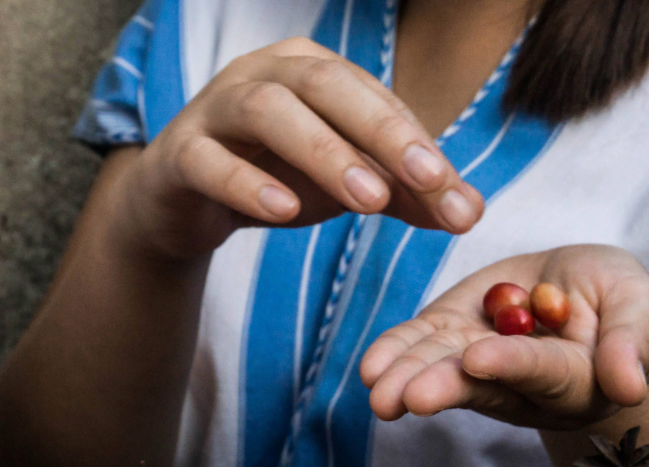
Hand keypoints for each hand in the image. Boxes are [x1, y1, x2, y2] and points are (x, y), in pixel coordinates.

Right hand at [113, 37, 485, 260]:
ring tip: (369, 201)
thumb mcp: (350, 186)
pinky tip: (285, 210)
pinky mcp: (177, 154)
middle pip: (327, 85)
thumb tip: (471, 213)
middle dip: (382, 132)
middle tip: (427, 180)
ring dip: (324, 153)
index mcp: (313, 70)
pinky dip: (247, 183)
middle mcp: (263, 74)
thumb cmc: (276, 178)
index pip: (376, 100)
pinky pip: (209, 159)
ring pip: (268, 111)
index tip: (456, 195)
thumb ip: (408, 196)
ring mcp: (215, 108)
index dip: (419, 145)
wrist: (186, 205)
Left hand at [359, 245, 648, 428]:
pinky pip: (420, 346)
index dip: (510, 364)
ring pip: (442, 368)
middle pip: (480, 384)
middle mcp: (520, 383)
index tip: (479, 360)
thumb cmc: (623, 303)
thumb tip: (630, 388)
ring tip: (378, 388)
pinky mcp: (451, 335)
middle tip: (409, 398)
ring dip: (408, 376)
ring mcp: (480, 360)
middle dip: (443, 386)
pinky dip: (395, 354)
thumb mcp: (640, 307)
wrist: (585, 288)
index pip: (540, 370)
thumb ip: (632, 342)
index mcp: (575, 378)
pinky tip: (371, 368)